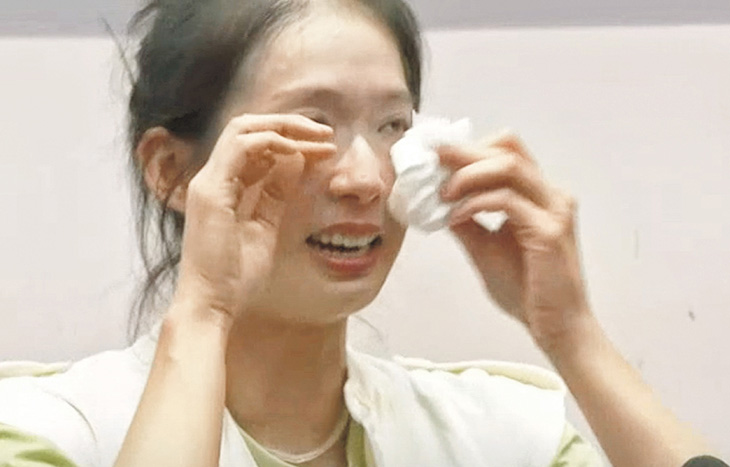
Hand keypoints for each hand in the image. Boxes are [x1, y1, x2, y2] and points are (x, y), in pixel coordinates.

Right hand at [172, 114, 335, 324]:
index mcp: (224, 188)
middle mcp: (213, 179)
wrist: (212, 305)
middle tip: (327, 134)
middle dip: (290, 125)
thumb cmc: (237, 277)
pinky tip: (299, 152)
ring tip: (319, 137)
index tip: (325, 149)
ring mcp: (209, 183)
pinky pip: (241, 146)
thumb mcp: (264, 227)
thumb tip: (296, 164)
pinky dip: (273, 142)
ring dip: (286, 128)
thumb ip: (275, 194)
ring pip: (243, 128)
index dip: (292, 140)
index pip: (256, 146)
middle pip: (248, 128)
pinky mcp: (211, 191)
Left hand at [440, 130, 589, 349]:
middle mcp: (551, 195)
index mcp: (538, 196)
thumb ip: (466, 222)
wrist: (557, 327)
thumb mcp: (485, 248)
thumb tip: (438, 200)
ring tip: (442, 192)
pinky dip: (476, 203)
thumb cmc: (527, 291)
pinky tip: (456, 216)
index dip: (470, 148)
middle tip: (431, 159)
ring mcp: (554, 209)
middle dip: (465, 151)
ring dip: (468, 173)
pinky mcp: (550, 230)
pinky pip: (507, 200)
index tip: (435, 156)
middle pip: (508, 148)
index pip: (506, 151)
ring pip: (509, 166)